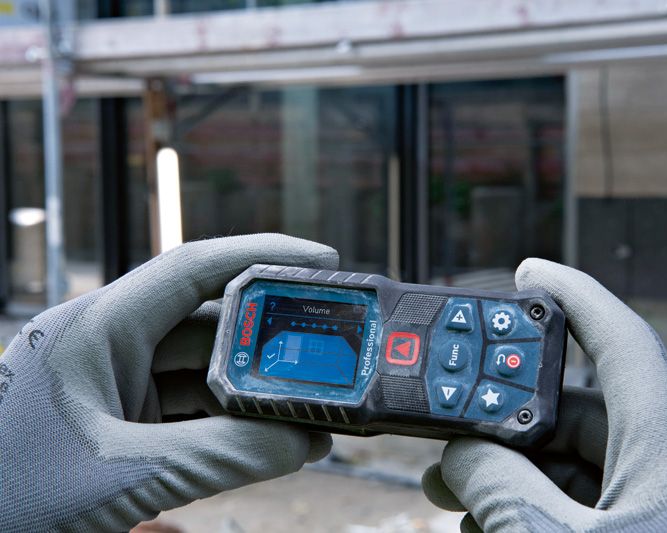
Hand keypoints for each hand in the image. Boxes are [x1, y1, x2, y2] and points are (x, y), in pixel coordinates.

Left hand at [0, 234, 337, 530]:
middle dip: (270, 341)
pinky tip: (275, 443)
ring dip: (257, 394)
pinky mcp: (121, 427)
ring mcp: (115, 388)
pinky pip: (191, 415)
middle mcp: (107, 346)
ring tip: (313, 411)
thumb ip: (218, 457)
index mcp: (94, 328)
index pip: (191, 269)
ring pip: (205, 375)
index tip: (323, 261)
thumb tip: (304, 443)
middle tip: (329, 350)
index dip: (262, 256)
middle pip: (209, 325)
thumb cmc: (12, 501)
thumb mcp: (120, 476)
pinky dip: (234, 428)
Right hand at [422, 259, 666, 531]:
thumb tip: (462, 455)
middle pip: (573, 409)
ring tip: (451, 494)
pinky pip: (571, 504)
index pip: (621, 342)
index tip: (529, 271)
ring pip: (565, 463)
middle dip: (505, 415)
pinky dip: (525, 508)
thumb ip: (503, 490)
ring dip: (504, 471)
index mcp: (664, 451)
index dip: (575, 296)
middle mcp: (661, 469)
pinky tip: (486, 529)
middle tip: (450, 426)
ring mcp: (649, 507)